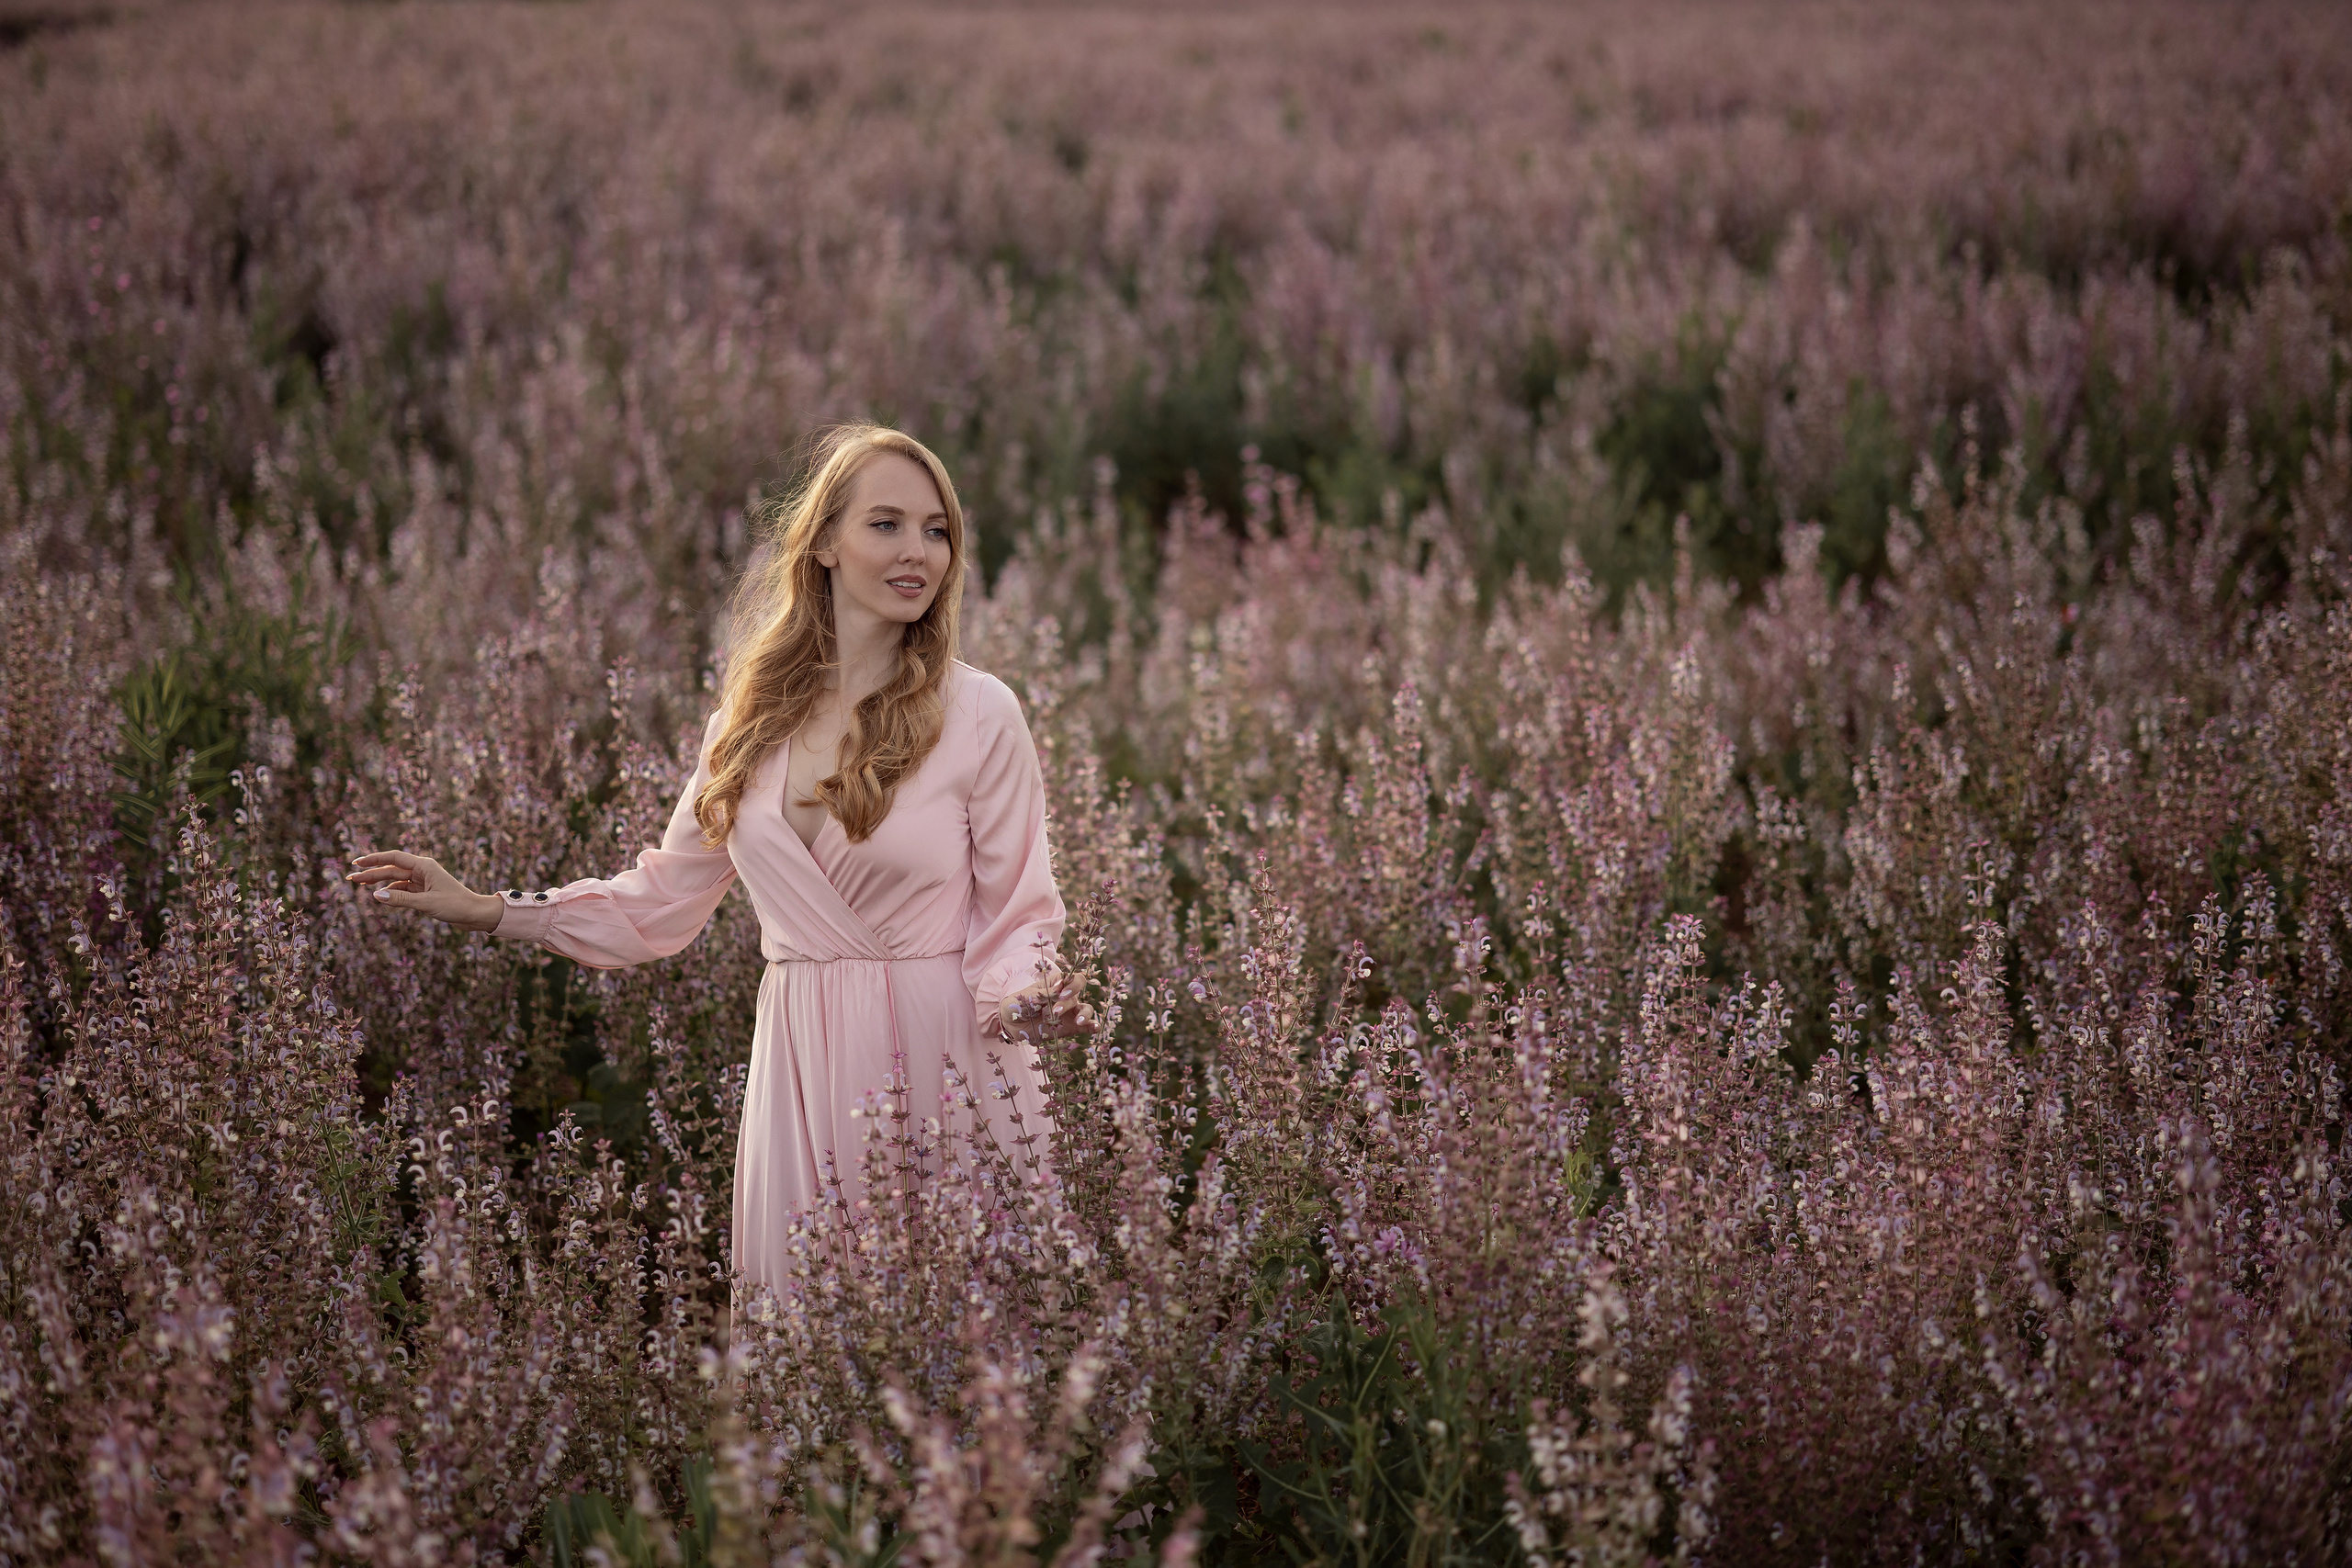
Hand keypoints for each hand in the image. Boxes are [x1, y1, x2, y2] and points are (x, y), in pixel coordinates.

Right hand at [346, 850, 504, 933]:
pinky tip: (380, 895)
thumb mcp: (426, 903)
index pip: (394, 857)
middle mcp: (423, 870)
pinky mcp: (424, 892)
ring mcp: (423, 881)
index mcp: (424, 866)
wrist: (474, 914)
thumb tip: (376, 895)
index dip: (374, 859)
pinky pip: (402, 889)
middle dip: (371, 873)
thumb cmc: (455, 905)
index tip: (356, 863)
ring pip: (395, 879)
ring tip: (359, 885)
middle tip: (350, 878)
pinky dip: (391, 892)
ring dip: (378, 882)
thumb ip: (400, 899)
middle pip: (391, 868)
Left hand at [997, 973, 1094, 1041]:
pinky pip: (1085, 1026)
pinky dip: (1092, 1026)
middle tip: (1054, 1011)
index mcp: (1056, 984)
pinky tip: (1094, 1028)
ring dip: (1084, 1014)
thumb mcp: (1027, 996)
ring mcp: (1069, 1013)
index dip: (1072, 984)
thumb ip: (1045, 993)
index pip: (1074, 979)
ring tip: (1077, 1022)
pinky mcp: (1069, 1028)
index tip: (1061, 993)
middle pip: (1077, 995)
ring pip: (1086, 1009)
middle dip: (1067, 1003)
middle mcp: (1065, 997)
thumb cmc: (1017, 1005)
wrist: (1010, 1025)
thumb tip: (1061, 986)